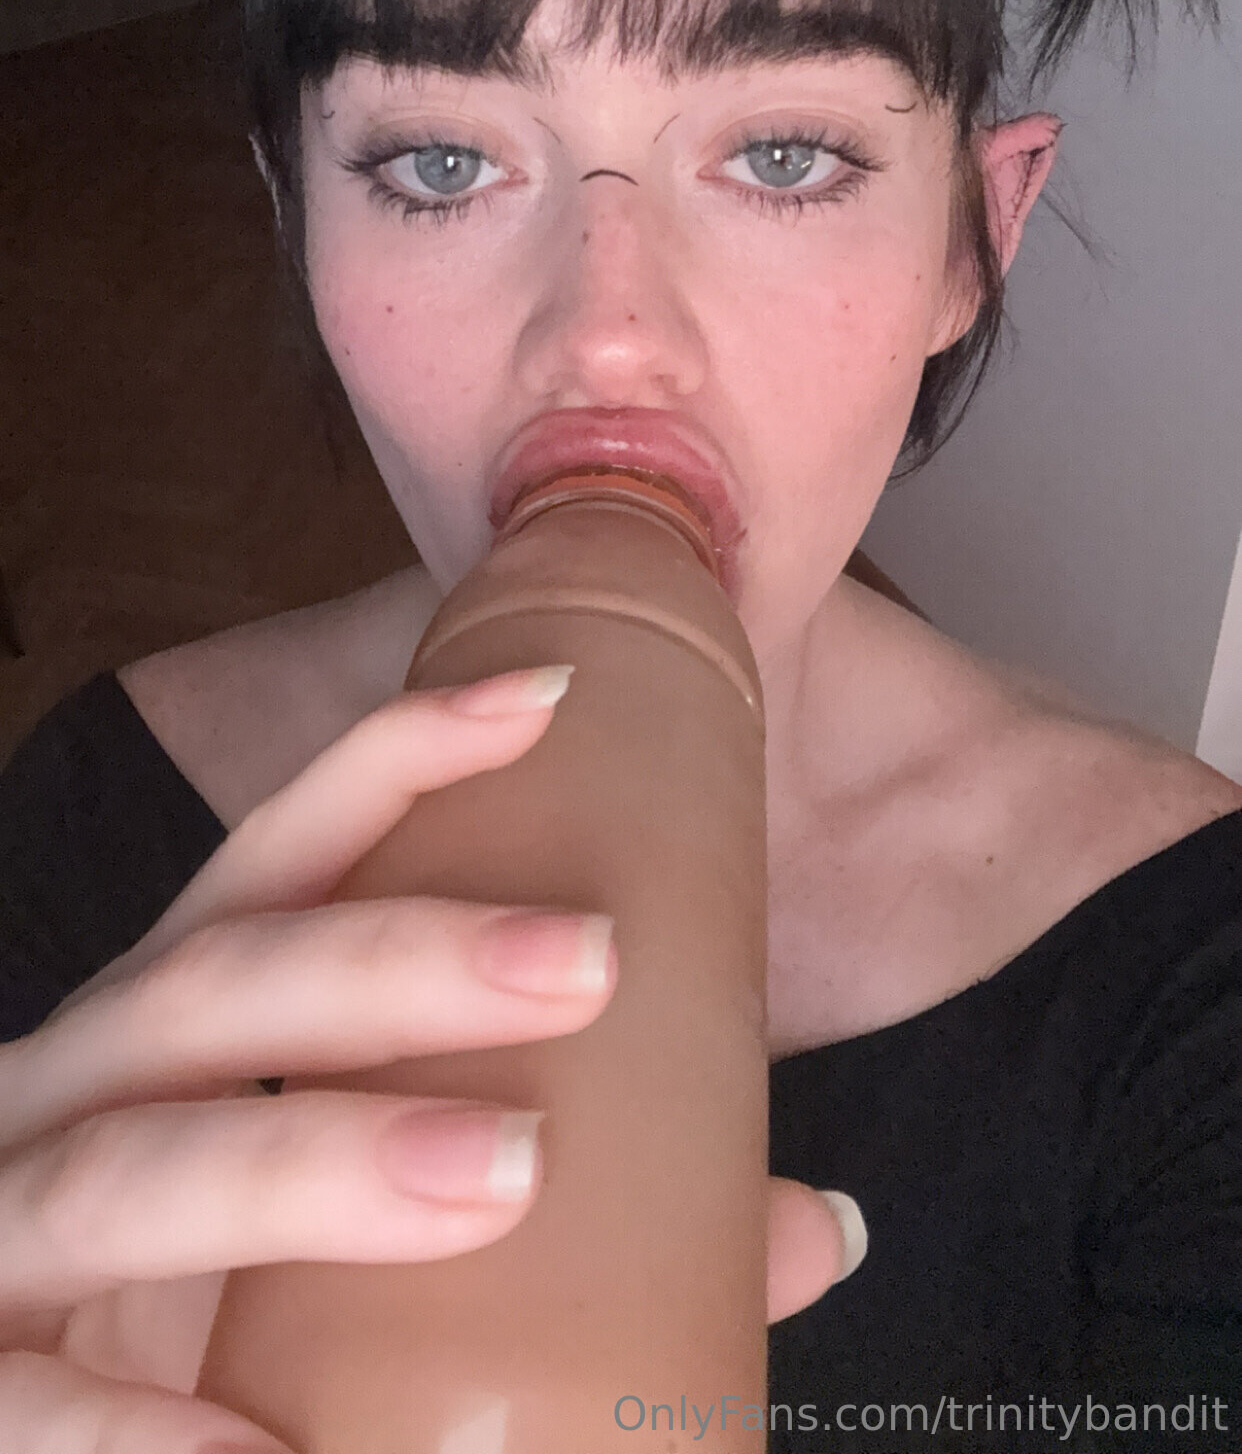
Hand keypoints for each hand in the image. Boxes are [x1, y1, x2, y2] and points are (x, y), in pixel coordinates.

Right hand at [0, 670, 853, 1450]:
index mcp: (171, 1038)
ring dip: (310, 1157)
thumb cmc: (218, 1311)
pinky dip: (145, 1432)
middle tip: (587, 962)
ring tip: (499, 1170)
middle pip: (213, 984)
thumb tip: (820, 1224)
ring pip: (128, 1167)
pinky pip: (36, 1408)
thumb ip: (580, 1226)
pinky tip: (262, 1447)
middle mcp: (75, 1099)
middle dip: (395, 955)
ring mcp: (5, 1241)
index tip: (547, 699)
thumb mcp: (365, 1244)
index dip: (388, 763)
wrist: (47, 1441)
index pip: (270, 865)